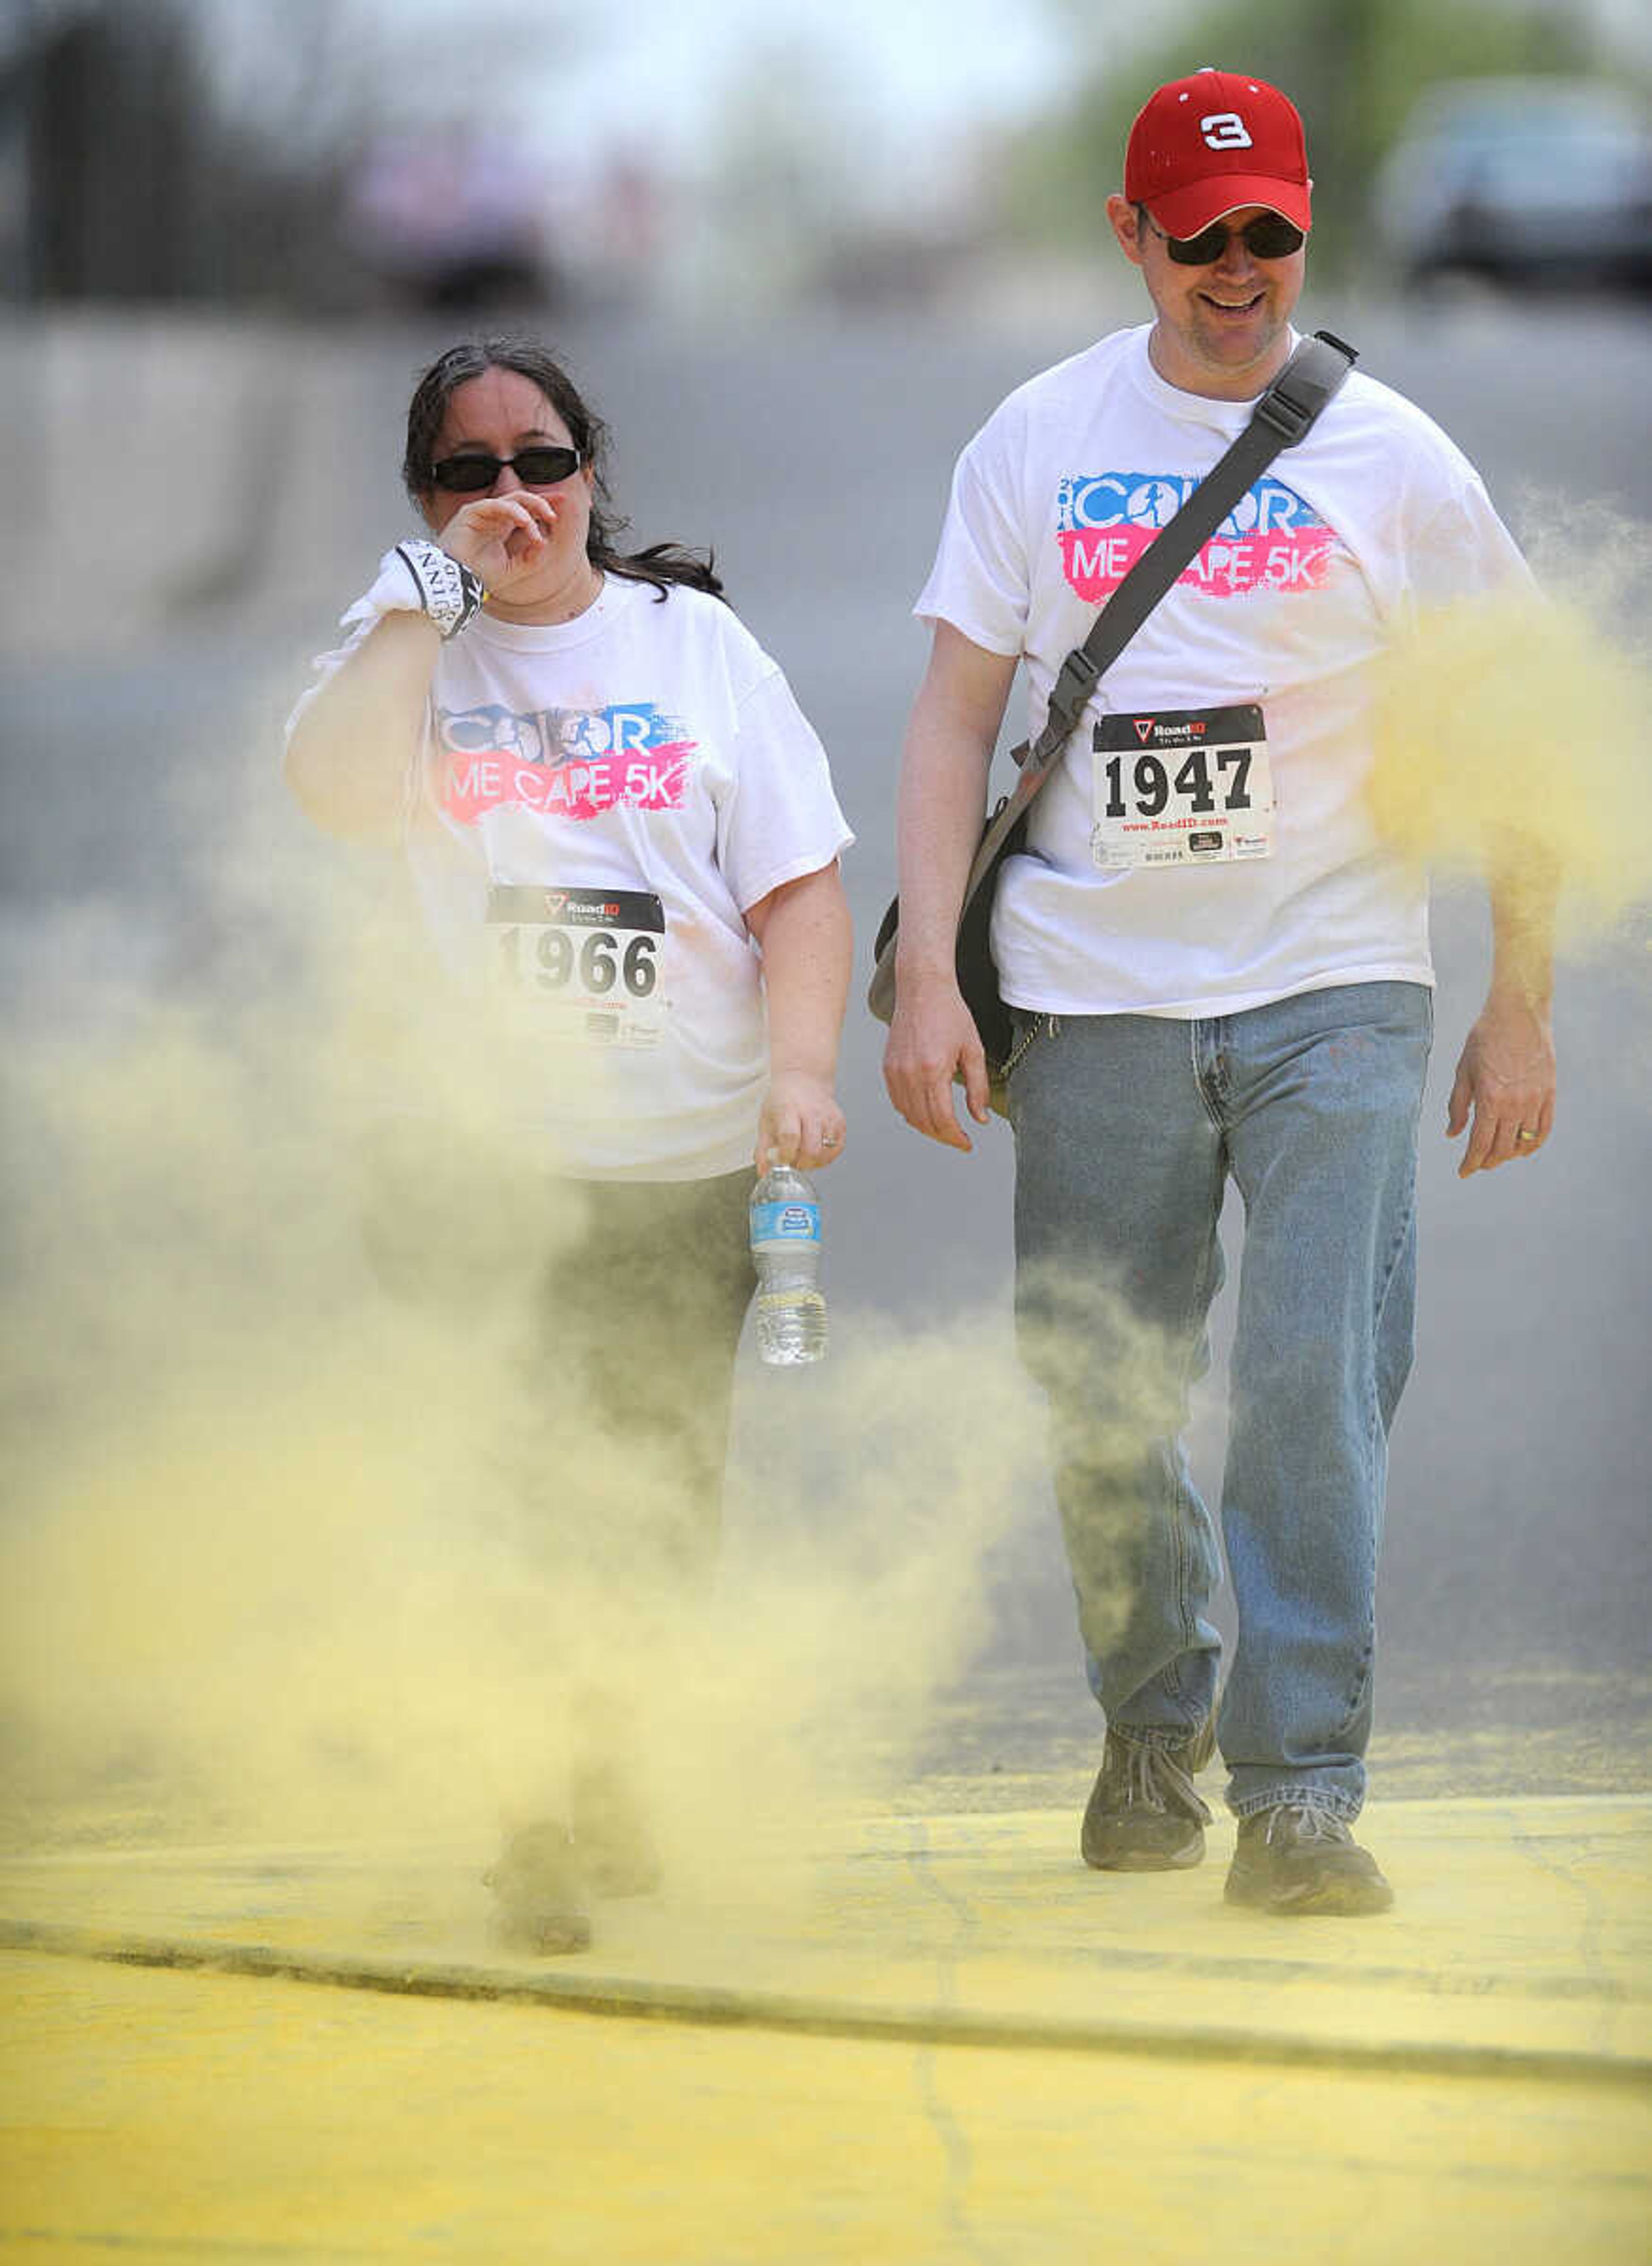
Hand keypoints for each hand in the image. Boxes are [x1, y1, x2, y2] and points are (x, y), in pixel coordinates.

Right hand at [438, 494, 558, 592]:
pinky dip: (514, 511)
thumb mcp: (513, 570)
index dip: (544, 504)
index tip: (562, 503)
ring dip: (532, 508)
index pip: (526, 509)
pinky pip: (496, 505)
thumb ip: (530, 558)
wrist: (454, 581)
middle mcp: (494, 517)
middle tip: (556, 514)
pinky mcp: (471, 512)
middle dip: (542, 502)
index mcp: (502, 527)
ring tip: (545, 520)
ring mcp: (482, 513)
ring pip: (513, 500)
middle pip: (522, 499)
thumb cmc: (476, 575)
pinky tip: (526, 522)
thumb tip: (544, 542)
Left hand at [756, 1072, 845, 1172]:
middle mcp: (811, 1112)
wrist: (803, 1079)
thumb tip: (764, 1171)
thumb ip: (763, 1149)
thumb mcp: (766, 1120)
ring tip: (804, 1156)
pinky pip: (837, 1148)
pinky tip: (816, 1152)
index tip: (782, 1162)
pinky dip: (827, 1156)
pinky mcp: (840, 1121)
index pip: (790, 1137)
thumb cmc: (783, 1100)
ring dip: (814, 1162)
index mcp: (789, 1109)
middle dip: (802, 1163)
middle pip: (811, 1148)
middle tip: (794, 1162)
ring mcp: (828, 1117)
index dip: (786, 1155)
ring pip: (826, 1151)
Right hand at [882, 974, 990, 1151]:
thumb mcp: (973, 1050)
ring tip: (945, 1129)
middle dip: (944, 1137)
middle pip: (924, 1122)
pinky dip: (911, 1113)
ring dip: (927, 1128)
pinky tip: (926, 1113)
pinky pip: (898, 1102)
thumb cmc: (950, 1014)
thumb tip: (979, 1119)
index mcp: (933, 1070)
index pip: (942, 1119)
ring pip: (909, 1116)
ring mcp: (895, 1072)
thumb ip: (977, 1088)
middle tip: (959, 1140)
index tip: (967, 1144)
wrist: (922, 989)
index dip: (956, 1138)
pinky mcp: (887, 1068)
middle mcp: (910, 1074)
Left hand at [1447, 990, 1555, 1176]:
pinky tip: (1524, 1148)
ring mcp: (1535, 1100)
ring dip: (1509, 1154)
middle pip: (1502, 1149)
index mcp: (1489, 1100)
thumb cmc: (1484, 1039)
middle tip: (1478, 1164)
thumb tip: (1452, 1135)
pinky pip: (1545, 1128)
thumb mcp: (1463, 1072)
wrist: (1518, 1013)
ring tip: (1498, 1156)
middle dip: (1488, 1161)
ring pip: (1524, 1142)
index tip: (1463, 1172)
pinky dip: (1534, 1143)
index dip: (1470, 1163)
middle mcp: (1515, 1104)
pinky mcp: (1550, 1093)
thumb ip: (1458, 1106)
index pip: (1480, 1144)